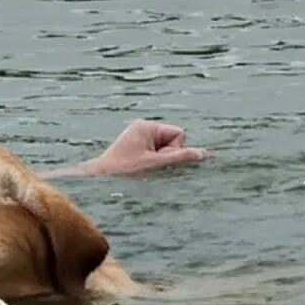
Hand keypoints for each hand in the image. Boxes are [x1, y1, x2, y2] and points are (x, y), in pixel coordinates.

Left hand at [85, 119, 207, 175]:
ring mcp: (138, 136)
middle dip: (165, 155)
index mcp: (147, 126)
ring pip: (164, 149)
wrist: (99, 179)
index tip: (157, 159)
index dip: (173, 150)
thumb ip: (181, 157)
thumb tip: (204, 154)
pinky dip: (151, 162)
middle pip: (172, 141)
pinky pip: (155, 153)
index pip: (178, 134)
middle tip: (148, 165)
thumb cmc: (125, 171)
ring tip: (141, 168)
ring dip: (158, 161)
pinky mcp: (135, 146)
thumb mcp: (156, 164)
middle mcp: (143, 127)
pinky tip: (139, 168)